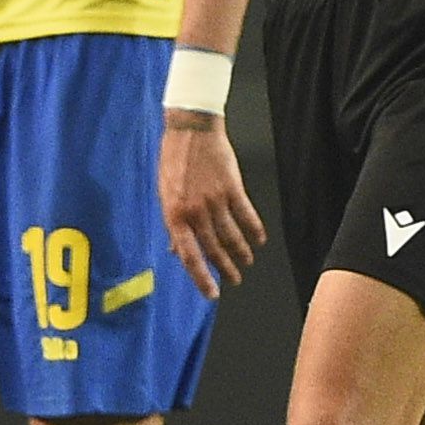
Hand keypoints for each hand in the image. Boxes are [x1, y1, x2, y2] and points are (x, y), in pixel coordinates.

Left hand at [159, 116, 264, 297]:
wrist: (190, 131)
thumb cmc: (174, 162)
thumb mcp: (165, 195)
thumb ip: (172, 225)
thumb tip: (176, 251)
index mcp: (174, 216)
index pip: (189, 257)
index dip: (201, 279)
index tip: (212, 294)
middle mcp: (195, 212)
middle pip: (213, 249)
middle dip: (225, 269)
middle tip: (234, 280)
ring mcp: (214, 200)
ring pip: (231, 235)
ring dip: (241, 252)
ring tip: (247, 262)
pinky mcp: (232, 187)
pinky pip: (246, 214)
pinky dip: (254, 229)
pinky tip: (260, 239)